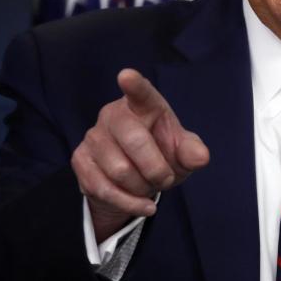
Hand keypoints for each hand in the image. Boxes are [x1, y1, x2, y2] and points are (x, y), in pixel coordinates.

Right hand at [71, 69, 209, 241]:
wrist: (135, 181)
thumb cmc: (162, 155)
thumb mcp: (183, 154)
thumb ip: (192, 152)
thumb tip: (200, 157)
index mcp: (143, 105)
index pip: (140, 92)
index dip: (134, 84)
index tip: (127, 75)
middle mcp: (114, 115)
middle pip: (135, 140)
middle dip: (156, 168)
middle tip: (166, 179)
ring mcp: (94, 137)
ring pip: (120, 171)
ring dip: (143, 187)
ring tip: (150, 186)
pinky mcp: (80, 160)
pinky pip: (105, 189)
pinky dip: (130, 203)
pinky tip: (144, 205)